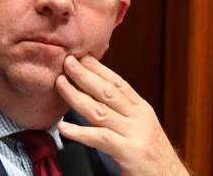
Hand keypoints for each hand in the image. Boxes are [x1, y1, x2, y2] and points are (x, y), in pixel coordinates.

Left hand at [55, 55, 188, 175]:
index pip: (118, 83)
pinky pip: (100, 139)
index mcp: (141, 109)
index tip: (82, 56)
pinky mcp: (130, 152)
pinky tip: (64, 128)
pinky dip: (80, 133)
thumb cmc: (152, 156)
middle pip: (107, 91)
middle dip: (85, 75)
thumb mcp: (141, 128)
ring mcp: (135, 134)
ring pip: (100, 110)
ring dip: (77, 96)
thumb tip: (97, 97)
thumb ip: (123, 113)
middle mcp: (139, 117)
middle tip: (67, 62)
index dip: (99, 68)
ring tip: (60, 85)